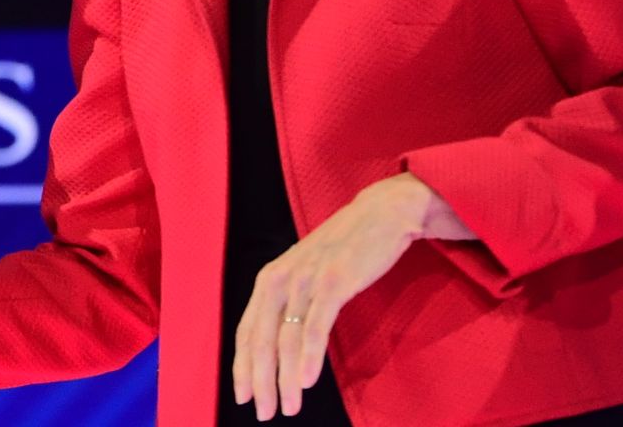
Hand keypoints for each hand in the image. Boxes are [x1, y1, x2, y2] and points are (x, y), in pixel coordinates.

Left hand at [231, 172, 472, 420]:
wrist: (380, 214)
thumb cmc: (344, 250)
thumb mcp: (307, 274)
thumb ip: (290, 304)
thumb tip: (279, 346)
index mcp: (269, 279)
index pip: (247, 330)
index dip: (242, 366)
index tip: (243, 396)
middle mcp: (281, 278)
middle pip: (262, 339)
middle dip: (260, 381)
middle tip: (264, 413)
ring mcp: (306, 279)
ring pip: (287, 338)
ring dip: (285, 378)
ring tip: (288, 407)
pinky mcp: (334, 281)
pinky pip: (316, 325)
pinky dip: (309, 356)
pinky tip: (306, 381)